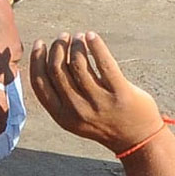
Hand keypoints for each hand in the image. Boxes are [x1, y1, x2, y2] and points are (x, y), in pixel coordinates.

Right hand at [30, 32, 163, 153]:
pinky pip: (103, 63)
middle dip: (57, 48)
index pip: (40, 83)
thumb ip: (61, 97)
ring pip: (78, 63)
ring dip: (76, 45)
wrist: (138, 139)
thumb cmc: (105, 123)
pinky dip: (95, 45)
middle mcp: (78, 109)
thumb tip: (48, 60)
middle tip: (63, 37)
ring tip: (79, 37)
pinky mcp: (120, 92)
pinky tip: (91, 36)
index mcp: (62, 116)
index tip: (40, 43)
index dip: (37, 59)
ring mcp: (99, 101)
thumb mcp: (75, 118)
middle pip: (58, 69)